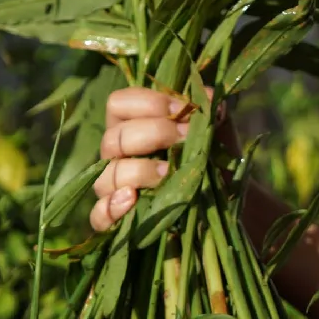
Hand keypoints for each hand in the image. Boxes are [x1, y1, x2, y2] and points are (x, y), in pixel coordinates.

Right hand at [90, 86, 236, 232]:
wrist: (219, 209)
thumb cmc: (210, 166)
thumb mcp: (214, 136)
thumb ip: (208, 114)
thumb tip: (206, 97)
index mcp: (131, 129)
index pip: (118, 104)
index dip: (147, 103)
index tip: (181, 110)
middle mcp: (117, 157)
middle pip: (114, 138)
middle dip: (153, 134)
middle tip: (184, 140)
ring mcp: (113, 190)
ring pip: (109, 174)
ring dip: (139, 170)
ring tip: (166, 173)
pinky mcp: (115, 221)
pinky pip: (99, 216)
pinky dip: (110, 208)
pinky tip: (131, 200)